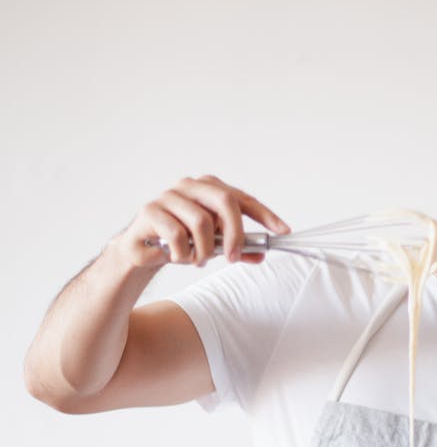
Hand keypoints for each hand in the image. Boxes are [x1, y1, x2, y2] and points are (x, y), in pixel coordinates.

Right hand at [109, 175, 290, 269]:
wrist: (143, 250)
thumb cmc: (181, 243)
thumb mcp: (214, 246)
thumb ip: (238, 248)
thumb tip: (262, 254)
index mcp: (209, 189)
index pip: (242, 198)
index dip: (264, 214)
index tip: (282, 231)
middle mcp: (191, 186)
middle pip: (224, 201)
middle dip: (235, 233)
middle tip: (234, 257)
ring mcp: (170, 196)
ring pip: (201, 222)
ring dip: (204, 249)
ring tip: (198, 260)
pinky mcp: (151, 210)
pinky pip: (178, 235)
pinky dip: (183, 254)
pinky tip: (178, 257)